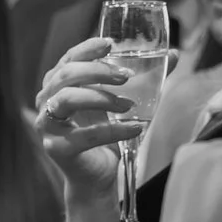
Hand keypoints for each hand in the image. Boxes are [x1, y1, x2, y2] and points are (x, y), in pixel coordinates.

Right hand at [34, 36, 144, 205]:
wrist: (98, 176)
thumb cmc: (105, 135)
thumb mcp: (125, 101)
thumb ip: (145, 79)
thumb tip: (174, 55)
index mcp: (58, 85)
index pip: (68, 58)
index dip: (87, 49)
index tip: (110, 44)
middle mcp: (47, 101)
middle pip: (65, 75)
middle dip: (97, 71)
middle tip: (126, 76)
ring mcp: (47, 125)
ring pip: (67, 99)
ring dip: (101, 97)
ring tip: (128, 105)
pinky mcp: (56, 148)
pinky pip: (85, 135)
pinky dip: (113, 130)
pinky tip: (135, 127)